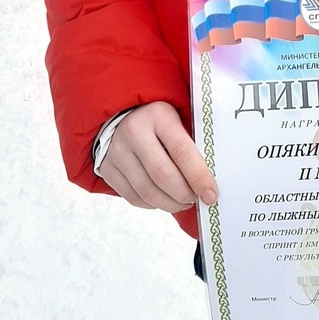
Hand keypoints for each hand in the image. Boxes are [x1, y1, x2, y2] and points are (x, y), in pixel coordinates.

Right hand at [97, 101, 217, 212]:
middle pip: (162, 175)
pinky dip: (152, 205)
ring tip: (183, 202)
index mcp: (158, 115)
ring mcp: (117, 152)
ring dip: (170, 204)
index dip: (199, 177)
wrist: (122, 114)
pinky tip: (164, 200)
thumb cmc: (159, 120)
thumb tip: (208, 181)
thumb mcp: (177, 118)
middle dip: (184, 194)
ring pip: (147, 191)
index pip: (182, 151)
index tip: (211, 195)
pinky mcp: (107, 169)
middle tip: (196, 199)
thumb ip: (190, 143)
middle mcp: (134, 132)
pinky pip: (133, 197)